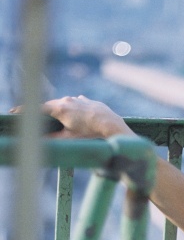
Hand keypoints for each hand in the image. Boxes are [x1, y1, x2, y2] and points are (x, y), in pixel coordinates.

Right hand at [10, 95, 133, 139]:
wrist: (112, 126)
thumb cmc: (90, 134)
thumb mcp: (69, 139)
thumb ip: (52, 139)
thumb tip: (39, 140)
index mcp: (60, 108)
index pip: (38, 108)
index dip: (26, 111)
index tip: (15, 112)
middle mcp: (68, 100)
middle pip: (51, 105)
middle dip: (42, 111)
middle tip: (34, 116)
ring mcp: (80, 99)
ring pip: (65, 104)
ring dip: (59, 110)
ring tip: (57, 119)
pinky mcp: (89, 101)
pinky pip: (77, 104)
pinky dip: (73, 109)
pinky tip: (76, 116)